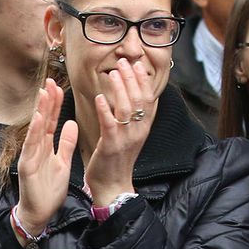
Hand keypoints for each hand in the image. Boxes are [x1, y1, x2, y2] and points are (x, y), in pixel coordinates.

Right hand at [15, 79, 78, 234]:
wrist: (39, 213)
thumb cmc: (49, 191)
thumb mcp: (63, 163)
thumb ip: (66, 144)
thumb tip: (71, 123)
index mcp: (46, 147)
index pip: (52, 121)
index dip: (55, 104)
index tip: (59, 87)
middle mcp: (36, 148)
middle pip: (43, 120)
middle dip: (47, 101)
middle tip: (51, 81)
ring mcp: (30, 156)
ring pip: (36, 129)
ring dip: (40, 110)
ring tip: (44, 93)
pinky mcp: (27, 166)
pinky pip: (31, 146)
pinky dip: (35, 131)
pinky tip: (39, 117)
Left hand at [85, 57, 154, 206]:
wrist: (113, 186)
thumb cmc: (117, 159)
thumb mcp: (130, 135)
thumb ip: (131, 117)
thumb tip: (129, 95)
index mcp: (143, 128)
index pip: (149, 98)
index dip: (143, 80)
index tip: (137, 64)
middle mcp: (139, 131)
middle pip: (140, 99)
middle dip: (132, 78)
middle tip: (123, 62)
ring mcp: (126, 138)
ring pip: (127, 108)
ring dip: (120, 88)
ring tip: (113, 72)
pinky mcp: (112, 146)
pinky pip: (110, 124)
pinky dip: (105, 109)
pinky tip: (99, 98)